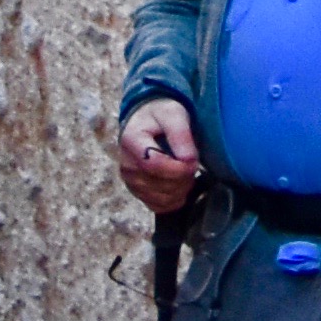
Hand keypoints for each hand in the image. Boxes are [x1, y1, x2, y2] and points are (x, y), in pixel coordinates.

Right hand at [118, 98, 201, 217]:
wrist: (146, 121)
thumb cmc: (160, 115)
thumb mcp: (173, 114)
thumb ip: (181, 134)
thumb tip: (188, 160)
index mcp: (131, 141)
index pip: (153, 165)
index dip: (178, 168)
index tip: (194, 161)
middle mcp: (126, 165)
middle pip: (160, 185)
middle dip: (184, 177)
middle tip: (192, 163)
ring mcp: (130, 182)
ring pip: (162, 198)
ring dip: (181, 189)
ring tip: (186, 172)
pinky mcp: (138, 193)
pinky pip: (159, 206)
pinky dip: (174, 200)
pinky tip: (180, 185)